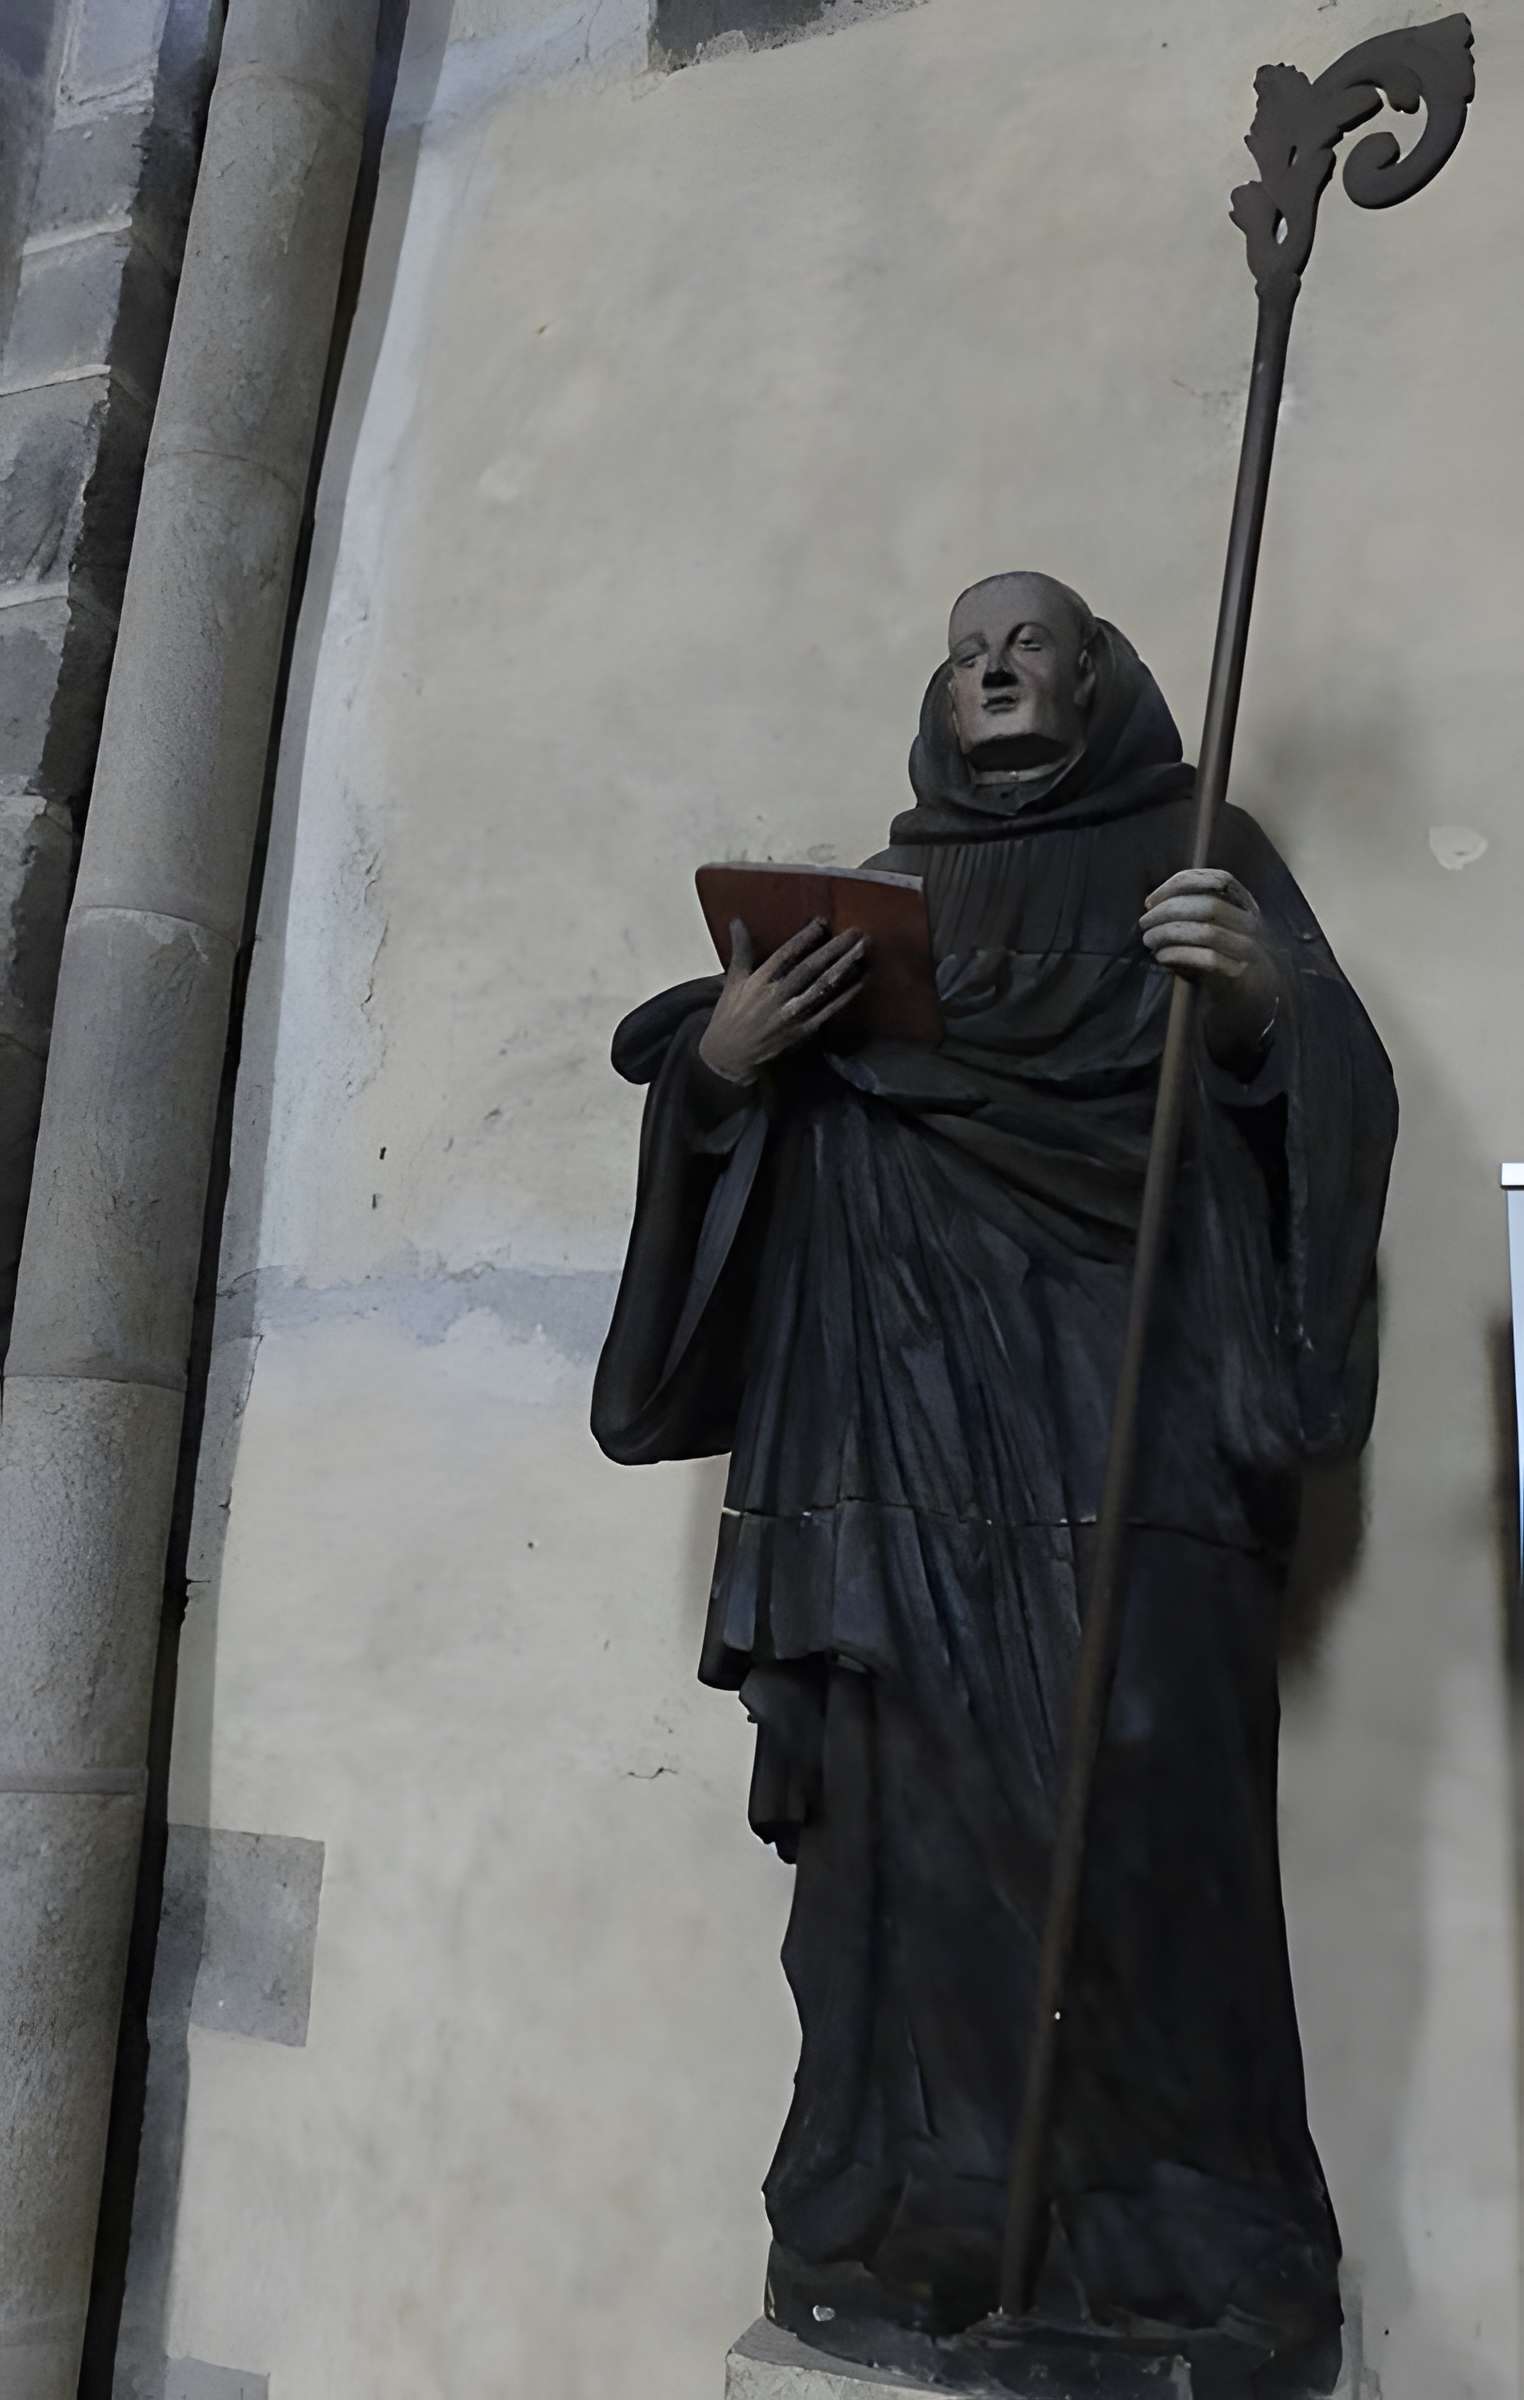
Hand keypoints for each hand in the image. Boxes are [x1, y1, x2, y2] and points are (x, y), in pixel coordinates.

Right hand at [698, 918, 869, 1084]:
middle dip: (835, 949)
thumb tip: (737, 920)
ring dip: (845, 968)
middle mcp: (778, 996)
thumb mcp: (733, 980)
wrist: (731, 1055)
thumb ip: (741, 950)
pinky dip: (845, 995)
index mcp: (760, 981)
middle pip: (811, 968)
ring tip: (863, 951)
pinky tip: (861, 980)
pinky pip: (829, 1010)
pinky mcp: (804, 1031)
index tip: (823, 922)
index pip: (786, 954)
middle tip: (856, 932)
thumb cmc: (731, 1013)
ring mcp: (793, 1015)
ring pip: (823, 987)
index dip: (806, 937)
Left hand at [1139, 868, 1280, 1070]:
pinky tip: (1161, 956)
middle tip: (1144, 922)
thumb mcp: (1210, 925)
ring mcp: (1248, 948)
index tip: (1151, 899)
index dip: (1182, 884)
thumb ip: (1189, 909)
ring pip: (1207, 932)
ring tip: (1149, 939)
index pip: (1219, 879)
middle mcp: (1251, 922)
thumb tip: (1152, 903)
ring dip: (1169, 933)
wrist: (1248, 993)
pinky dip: (1178, 954)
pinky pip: (1206, 959)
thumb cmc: (1220, 952)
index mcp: (1245, 903)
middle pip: (1209, 905)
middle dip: (1169, 910)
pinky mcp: (1238, 973)